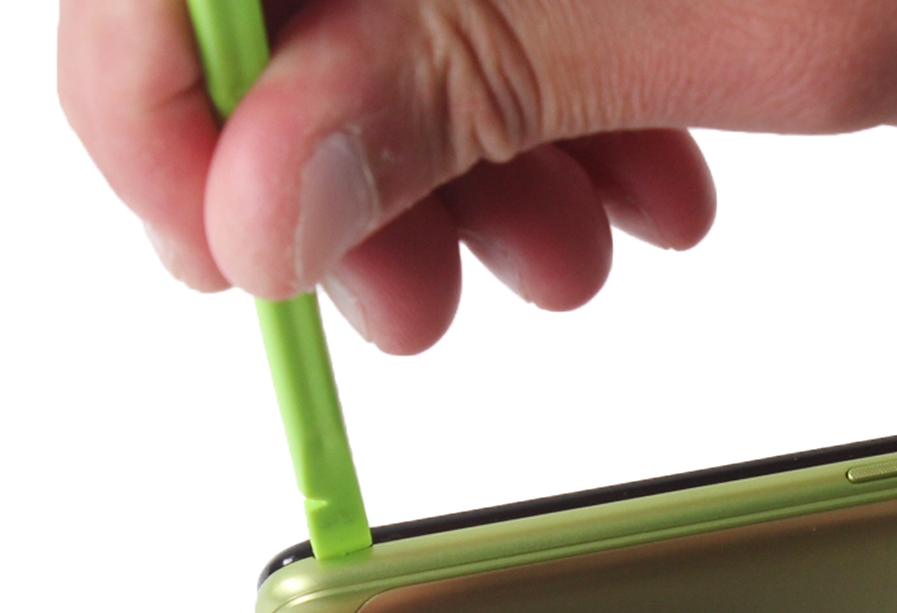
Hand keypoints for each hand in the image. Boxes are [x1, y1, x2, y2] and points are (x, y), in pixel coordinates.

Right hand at [58, 0, 896, 351]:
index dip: (159, 109)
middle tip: (413, 299)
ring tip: (561, 255)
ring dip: (446, 154)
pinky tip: (637, 176)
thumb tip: (261, 190)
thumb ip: (470, 78)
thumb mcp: (738, 15)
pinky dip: (544, 104)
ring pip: (393, 0)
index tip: (230, 259)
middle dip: (323, 160)